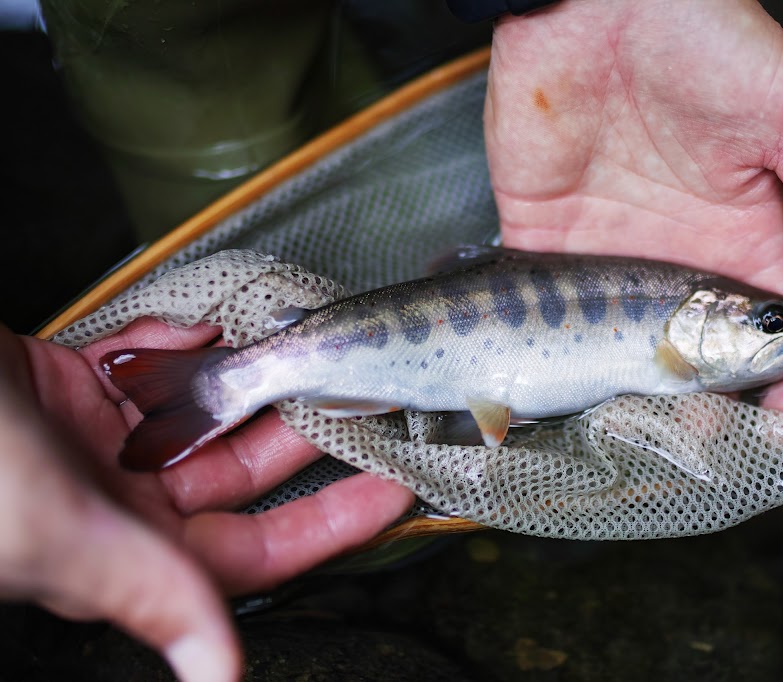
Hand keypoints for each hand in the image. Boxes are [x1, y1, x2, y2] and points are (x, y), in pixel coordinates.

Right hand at [0, 321, 412, 680]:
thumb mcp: (62, 537)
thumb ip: (154, 597)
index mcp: (125, 551)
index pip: (258, 551)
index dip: (332, 525)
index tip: (398, 487)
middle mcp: (117, 500)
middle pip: (242, 474)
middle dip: (306, 434)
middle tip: (373, 393)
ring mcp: (91, 438)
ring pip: (201, 411)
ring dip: (252, 379)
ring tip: (314, 344)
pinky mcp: (63, 380)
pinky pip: (142, 359)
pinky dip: (175, 340)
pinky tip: (211, 323)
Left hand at [485, 0, 782, 416]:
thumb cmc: (701, 37)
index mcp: (735, 229)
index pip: (765, 322)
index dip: (782, 376)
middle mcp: (670, 252)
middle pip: (690, 348)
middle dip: (701, 401)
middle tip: (705, 448)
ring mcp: (604, 250)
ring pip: (615, 344)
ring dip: (625, 392)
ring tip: (637, 440)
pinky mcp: (539, 239)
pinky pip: (542, 311)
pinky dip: (547, 351)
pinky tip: (560, 395)